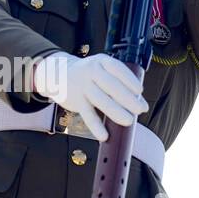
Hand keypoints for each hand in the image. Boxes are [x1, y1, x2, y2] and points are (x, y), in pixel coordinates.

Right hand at [32, 51, 147, 140]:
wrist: (58, 74)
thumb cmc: (88, 74)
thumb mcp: (102, 69)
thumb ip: (118, 82)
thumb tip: (138, 102)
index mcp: (102, 62)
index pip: (118, 70)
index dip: (130, 81)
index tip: (139, 92)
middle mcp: (91, 72)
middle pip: (112, 86)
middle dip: (129, 99)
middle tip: (141, 109)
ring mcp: (83, 86)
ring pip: (101, 101)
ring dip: (117, 112)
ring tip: (129, 121)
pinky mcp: (76, 100)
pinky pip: (88, 115)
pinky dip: (96, 126)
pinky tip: (104, 136)